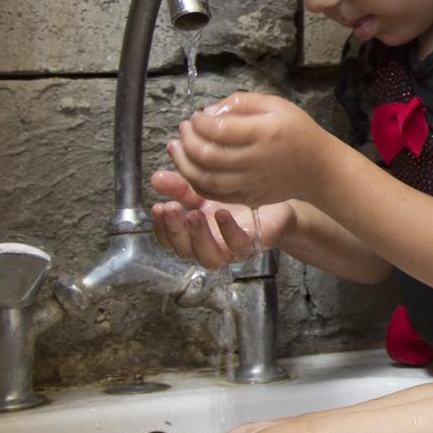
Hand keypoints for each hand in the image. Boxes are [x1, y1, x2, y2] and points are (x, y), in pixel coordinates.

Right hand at [150, 169, 294, 268]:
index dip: (161, 228)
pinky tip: (221, 213)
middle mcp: (211, 247)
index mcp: (196, 235)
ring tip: (193, 214)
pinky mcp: (254, 244)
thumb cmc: (237, 203)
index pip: (170, 240)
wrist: (277, 206)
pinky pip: (238, 244)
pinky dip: (228, 231)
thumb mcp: (205, 192)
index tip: (156, 207)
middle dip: (175, 230)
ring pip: (209, 257)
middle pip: (185, 250)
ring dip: (198, 236)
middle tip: (171, 208)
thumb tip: (156, 176)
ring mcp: (232, 250)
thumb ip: (181, 187)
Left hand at [165, 93, 330, 208]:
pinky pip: (214, 194)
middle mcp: (256, 160)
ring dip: (183, 163)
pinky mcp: (249, 197)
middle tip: (183, 129)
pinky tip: (190, 168)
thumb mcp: (275, 105)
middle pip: (207, 155)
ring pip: (205, 178)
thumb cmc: (296, 131)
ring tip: (177, 148)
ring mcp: (251, 183)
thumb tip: (209, 112)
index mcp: (263, 133)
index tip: (196, 116)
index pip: (218, 129)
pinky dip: (196, 181)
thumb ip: (241, 102)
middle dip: (187, 140)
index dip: (199, 122)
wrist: (318, 168)